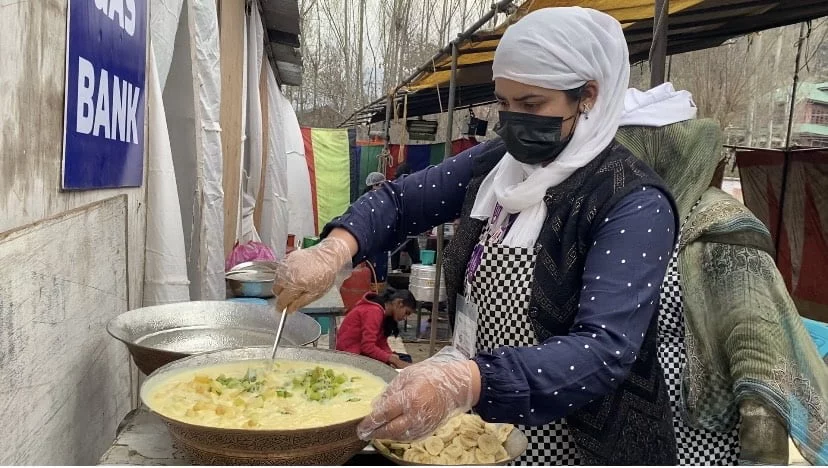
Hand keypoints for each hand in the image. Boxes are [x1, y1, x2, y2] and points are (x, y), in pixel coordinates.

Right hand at [273, 235, 352, 312]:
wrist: (327, 257)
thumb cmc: (325, 275)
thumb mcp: (315, 294)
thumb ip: (301, 302)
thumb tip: (290, 309)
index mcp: (295, 285)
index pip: (282, 299)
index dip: (281, 306)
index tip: (282, 309)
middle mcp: (287, 275)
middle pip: (276, 290)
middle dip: (281, 295)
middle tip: (290, 296)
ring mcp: (285, 265)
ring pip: (276, 280)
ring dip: (281, 285)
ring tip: (293, 285)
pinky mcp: (286, 259)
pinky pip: (279, 271)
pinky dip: (283, 276)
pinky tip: (293, 276)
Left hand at [357, 347, 476, 441]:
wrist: (455, 386)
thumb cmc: (432, 376)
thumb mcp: (407, 375)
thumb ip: (391, 391)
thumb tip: (377, 405)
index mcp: (410, 397)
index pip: (385, 413)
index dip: (371, 421)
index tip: (362, 424)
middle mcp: (416, 414)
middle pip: (391, 429)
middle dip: (375, 432)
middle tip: (364, 433)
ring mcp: (423, 424)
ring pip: (399, 436)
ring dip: (386, 435)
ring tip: (376, 432)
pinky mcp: (428, 430)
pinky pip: (409, 437)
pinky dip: (398, 436)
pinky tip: (391, 432)